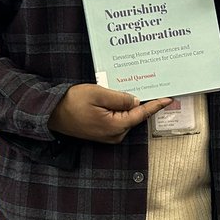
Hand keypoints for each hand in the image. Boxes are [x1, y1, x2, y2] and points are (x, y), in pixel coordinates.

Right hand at [49, 84, 171, 143]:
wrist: (51, 114)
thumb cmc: (72, 102)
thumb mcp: (98, 94)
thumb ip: (120, 98)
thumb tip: (137, 101)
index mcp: (116, 126)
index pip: (141, 114)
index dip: (156, 105)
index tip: (169, 98)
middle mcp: (115, 134)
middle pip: (135, 115)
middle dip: (142, 101)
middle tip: (149, 84)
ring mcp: (108, 135)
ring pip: (126, 117)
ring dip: (128, 104)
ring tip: (130, 87)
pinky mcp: (102, 132)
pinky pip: (117, 119)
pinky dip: (120, 109)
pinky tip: (118, 97)